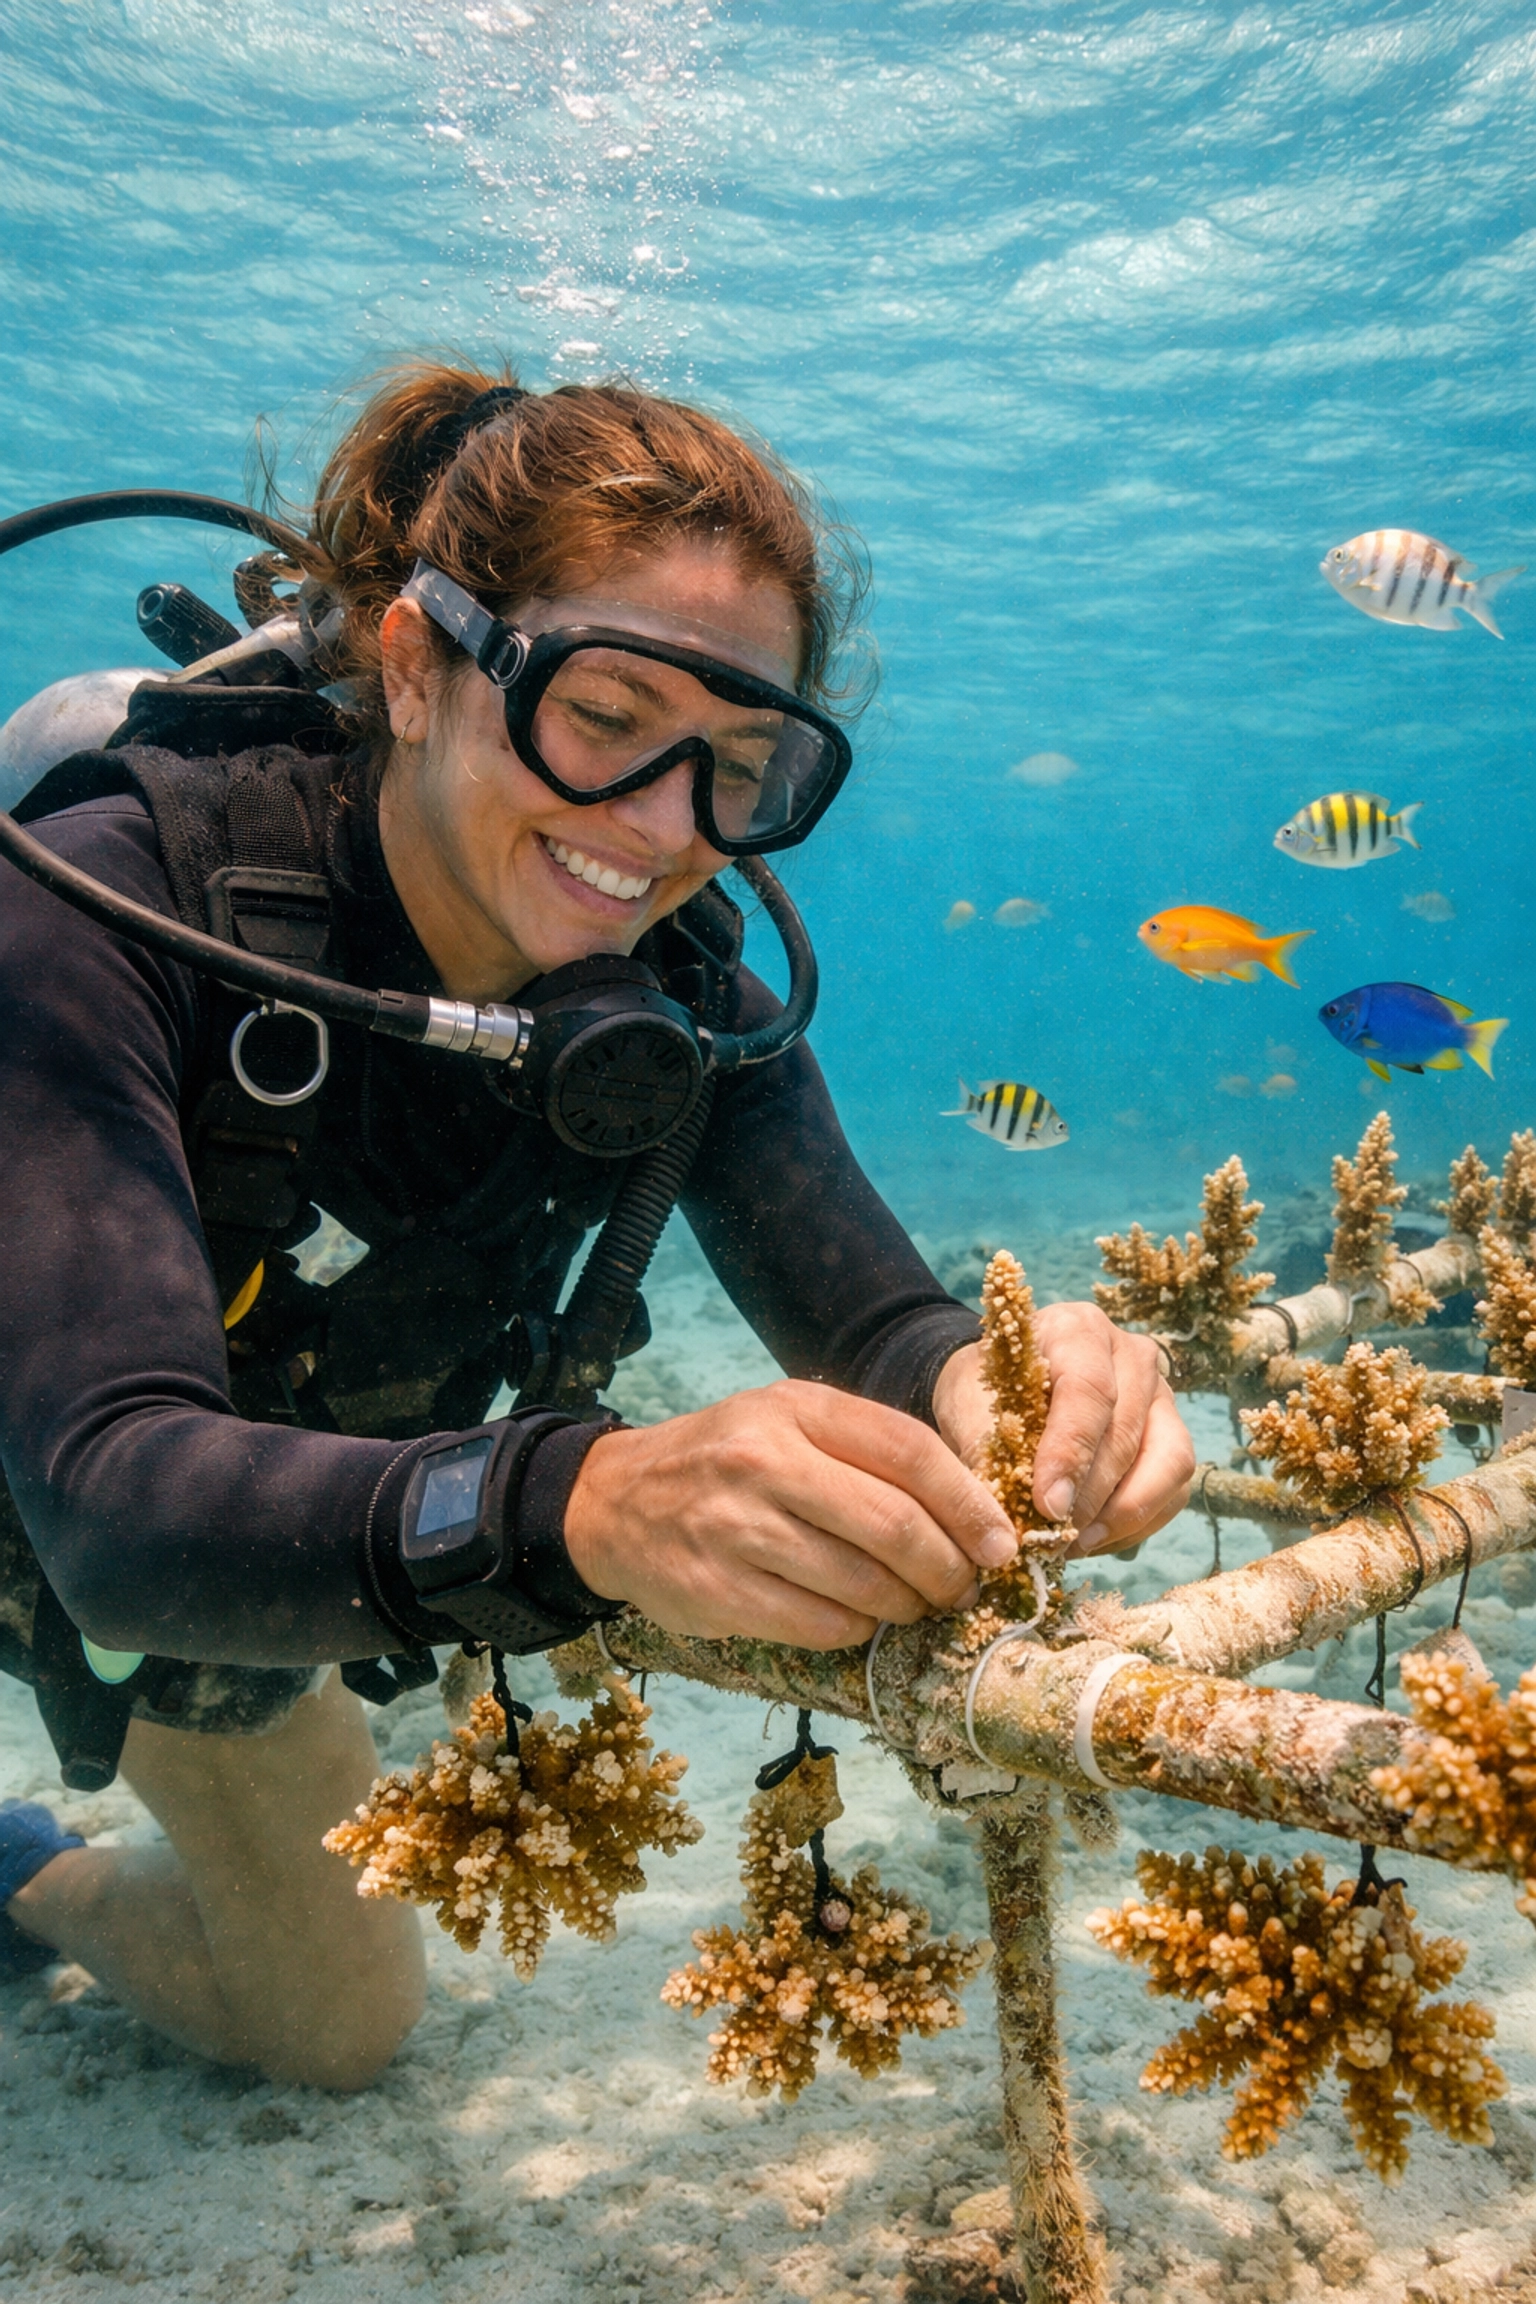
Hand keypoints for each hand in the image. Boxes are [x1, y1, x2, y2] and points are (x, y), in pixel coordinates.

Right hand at [563, 1380, 1019, 1649]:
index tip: (1000, 1544)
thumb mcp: (789, 1421)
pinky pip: (820, 1624)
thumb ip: (867, 1450)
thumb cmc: (726, 1461)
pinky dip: (856, 1629)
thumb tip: (970, 1510)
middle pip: (895, 1526)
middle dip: (949, 1569)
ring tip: (916, 1607)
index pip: (910, 1452)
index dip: (968, 1505)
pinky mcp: (716, 1590)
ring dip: (908, 1607)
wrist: (613, 1501)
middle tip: (964, 1588)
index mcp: (797, 1408)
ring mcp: (737, 1528)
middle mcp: (766, 1462)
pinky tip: (859, 1619)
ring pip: (864, 1584)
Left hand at [931, 1305, 1194, 1557]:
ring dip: (1123, 1514)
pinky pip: (1174, 1488)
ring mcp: (1160, 1394)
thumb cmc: (986, 1391)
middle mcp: (1131, 1354)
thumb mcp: (970, 1406)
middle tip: (1055, 1538)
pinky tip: (1094, 1538)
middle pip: (1126, 1432)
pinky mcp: (1172, 1434)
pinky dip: (1138, 1522)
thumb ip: (987, 1450)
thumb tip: (1006, 1518)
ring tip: (1076, 1543)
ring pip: (1169, 1461)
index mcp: (1077, 1329)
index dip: (1071, 1453)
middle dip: (1091, 1497)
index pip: (1088, 1391)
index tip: (1049, 1506)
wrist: (1004, 1387)